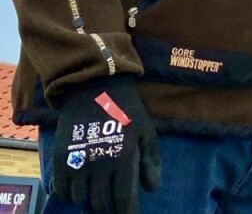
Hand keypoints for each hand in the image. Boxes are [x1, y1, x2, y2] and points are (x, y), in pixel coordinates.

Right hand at [52, 78, 160, 213]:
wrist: (95, 89)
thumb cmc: (127, 111)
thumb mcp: (147, 133)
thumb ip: (151, 162)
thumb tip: (151, 189)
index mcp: (124, 159)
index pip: (123, 200)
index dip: (127, 213)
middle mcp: (99, 164)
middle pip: (101, 204)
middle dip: (109, 211)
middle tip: (114, 208)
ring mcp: (77, 162)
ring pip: (81, 200)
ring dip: (91, 205)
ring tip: (98, 201)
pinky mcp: (60, 159)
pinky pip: (62, 190)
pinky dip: (71, 197)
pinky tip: (80, 192)